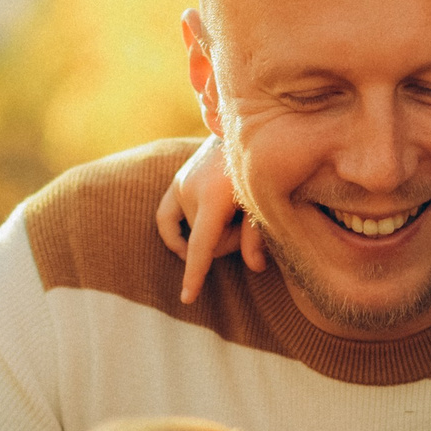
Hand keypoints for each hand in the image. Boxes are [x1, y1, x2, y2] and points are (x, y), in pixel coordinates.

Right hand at [153, 136, 265, 303]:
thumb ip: (259, 236)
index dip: (195, 274)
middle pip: (204, 242)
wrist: (243, 131)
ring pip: (190, 233)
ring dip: (210, 233)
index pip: (201, 246)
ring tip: (231, 215)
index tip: (186, 298)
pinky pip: (166, 220)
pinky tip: (193, 233)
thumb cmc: (262, 168)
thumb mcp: (265, 203)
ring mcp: (179, 185)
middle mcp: (189, 190)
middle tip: (246, 222)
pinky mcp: (175, 182)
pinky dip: (179, 232)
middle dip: (225, 242)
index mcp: (213, 197)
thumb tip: (256, 269)